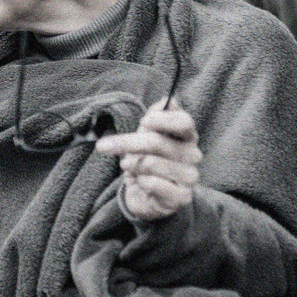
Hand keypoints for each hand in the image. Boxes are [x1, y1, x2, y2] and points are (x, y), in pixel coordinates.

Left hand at [95, 98, 200, 220]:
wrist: (147, 196)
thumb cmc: (147, 162)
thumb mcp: (145, 137)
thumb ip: (155, 119)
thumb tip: (166, 100)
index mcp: (187, 137)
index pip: (185, 122)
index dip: (164, 120)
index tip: (144, 120)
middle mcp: (193, 155)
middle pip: (157, 142)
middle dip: (126, 142)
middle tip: (103, 146)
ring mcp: (190, 177)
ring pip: (151, 163)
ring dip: (132, 165)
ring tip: (129, 168)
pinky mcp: (182, 197)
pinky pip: (153, 183)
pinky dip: (140, 182)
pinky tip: (142, 183)